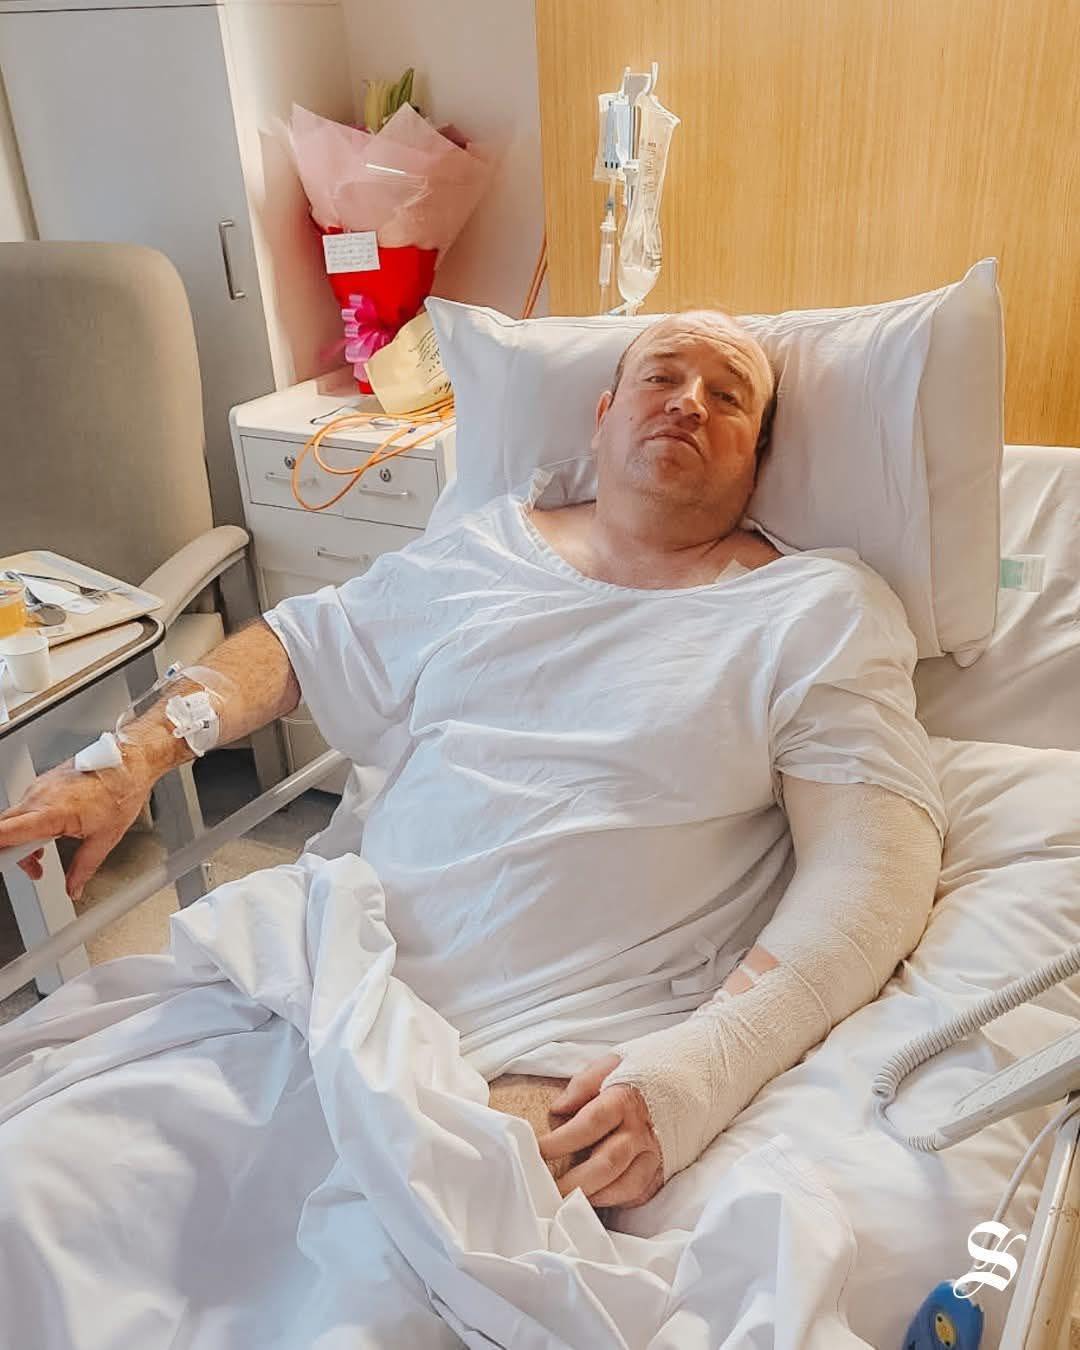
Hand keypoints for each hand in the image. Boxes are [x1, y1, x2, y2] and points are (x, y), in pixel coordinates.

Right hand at [0, 749, 151, 899]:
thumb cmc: (121, 792)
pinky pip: (25, 806)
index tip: (3, 861)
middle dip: (13, 853)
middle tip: (35, 868)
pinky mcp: (43, 782)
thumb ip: (83, 868)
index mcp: (51, 812)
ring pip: (14, 818)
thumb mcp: (105, 839)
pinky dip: (30, 823)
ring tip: (44, 851)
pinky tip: (50, 830)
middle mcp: (39, 797)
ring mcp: (39, 787)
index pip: (5, 832)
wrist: (129, 763)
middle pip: (4, 829)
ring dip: (23, 838)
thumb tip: (74, 888)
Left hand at [536, 1053, 663, 1208]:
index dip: (561, 1140)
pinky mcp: (664, 1170)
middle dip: (573, 1181)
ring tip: (568, 1200)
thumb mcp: (613, 1062)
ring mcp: (655, 1154)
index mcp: (625, 1100)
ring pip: (624, 1186)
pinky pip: (640, 1194)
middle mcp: (641, 1131)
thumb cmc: (647, 1070)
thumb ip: (582, 1085)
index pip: (589, 1124)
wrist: (697, 1075)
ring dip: (594, 1197)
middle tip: (546, 1191)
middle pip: (606, 1164)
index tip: (537, 1151)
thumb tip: (557, 1110)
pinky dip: (616, 1200)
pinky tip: (597, 1198)